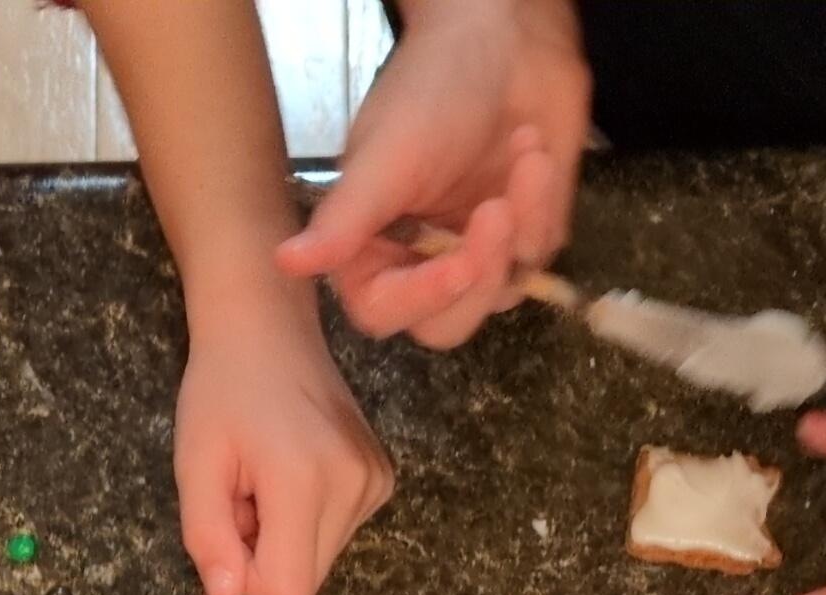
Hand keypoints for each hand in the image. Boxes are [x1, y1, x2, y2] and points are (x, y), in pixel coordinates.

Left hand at [175, 295, 395, 594]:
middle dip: (264, 555)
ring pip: (320, 560)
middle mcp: (355, 483)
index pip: (288, 589)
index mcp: (305, 479)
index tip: (227, 527)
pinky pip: (337, 533)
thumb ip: (206, 537)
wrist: (267, 329)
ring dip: (283, 536)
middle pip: (307, 581)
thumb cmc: (221, 390)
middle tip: (243, 497)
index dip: (247, 577)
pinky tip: (290, 471)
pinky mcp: (382, 478)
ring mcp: (376, 480)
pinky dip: (305, 518)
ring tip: (265, 479)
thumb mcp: (194, 463)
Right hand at [273, 0, 585, 347]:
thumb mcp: (385, 155)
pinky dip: (540, 202)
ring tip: (521, 150)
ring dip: (518, 224)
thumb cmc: (432, 85)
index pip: (383, 309)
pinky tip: (530, 149)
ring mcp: (478, 252)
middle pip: (447, 325)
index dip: (420, 299)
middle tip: (496, 212)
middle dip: (479, 275)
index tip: (459, 265)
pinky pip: (539, 253)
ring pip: (501, 293)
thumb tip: (284, 263)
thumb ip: (343, 219)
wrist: (505, 38)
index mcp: (370, 244)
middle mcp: (421, 259)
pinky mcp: (527, 235)